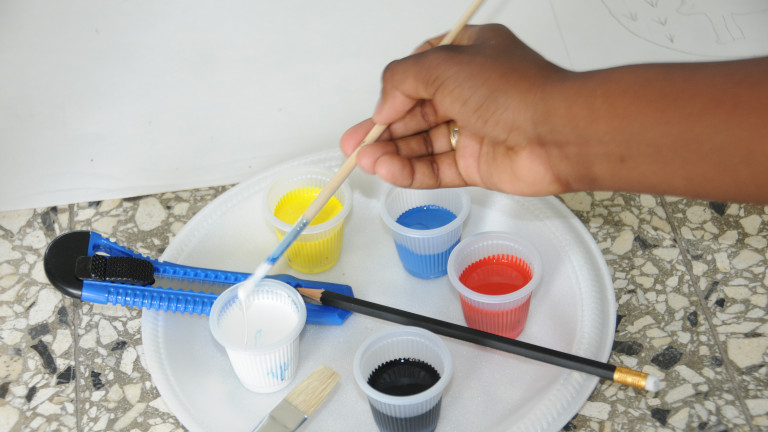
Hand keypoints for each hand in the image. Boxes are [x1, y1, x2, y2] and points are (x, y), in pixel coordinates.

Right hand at [340, 24, 571, 195]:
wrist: (557, 132)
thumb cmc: (511, 89)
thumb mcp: (442, 65)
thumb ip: (401, 81)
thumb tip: (384, 107)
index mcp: (469, 55)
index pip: (419, 71)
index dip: (394, 90)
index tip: (378, 108)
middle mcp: (471, 91)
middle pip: (416, 111)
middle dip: (383, 128)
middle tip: (353, 145)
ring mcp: (475, 129)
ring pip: (423, 143)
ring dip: (393, 152)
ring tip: (365, 163)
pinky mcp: (478, 163)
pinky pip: (438, 168)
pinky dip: (412, 171)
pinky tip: (388, 172)